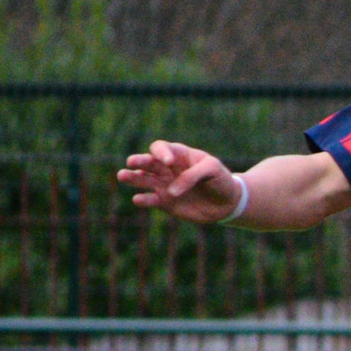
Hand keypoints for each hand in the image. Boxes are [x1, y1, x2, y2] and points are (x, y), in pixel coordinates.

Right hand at [118, 140, 243, 224]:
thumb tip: (171, 192)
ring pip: (144, 179)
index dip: (162, 153)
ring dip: (133, 177)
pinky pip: (151, 199)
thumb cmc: (220, 179)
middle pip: (148, 162)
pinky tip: (137, 199)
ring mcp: (164, 185)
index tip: (169, 163)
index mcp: (178, 155)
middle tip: (131, 162)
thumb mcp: (212, 169)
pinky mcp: (165, 202)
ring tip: (122, 176)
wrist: (227, 201)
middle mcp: (167, 169)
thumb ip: (192, 176)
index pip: (161, 148)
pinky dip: (143, 200)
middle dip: (139, 161)